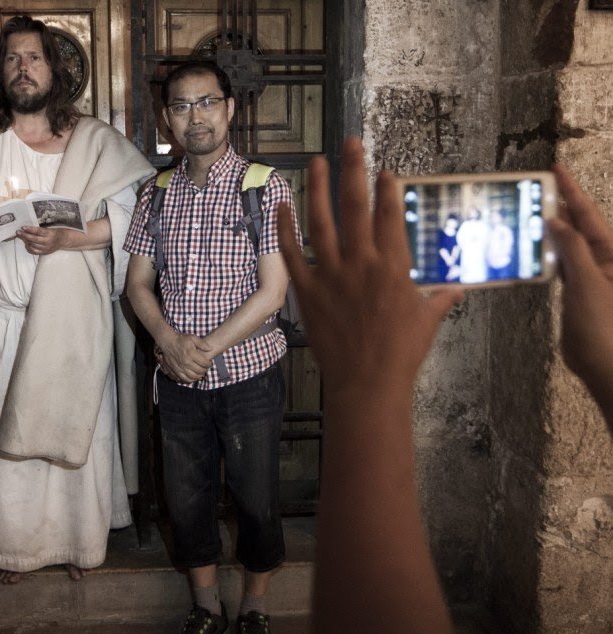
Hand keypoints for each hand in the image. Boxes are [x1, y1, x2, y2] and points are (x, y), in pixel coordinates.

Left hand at [17, 225, 69, 254]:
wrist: (63, 240)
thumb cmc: (54, 232)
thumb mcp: (49, 229)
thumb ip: (39, 230)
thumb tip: (27, 228)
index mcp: (50, 233)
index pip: (38, 231)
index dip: (30, 229)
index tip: (23, 227)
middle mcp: (48, 241)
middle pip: (34, 239)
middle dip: (25, 235)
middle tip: (18, 232)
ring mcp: (46, 248)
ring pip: (33, 245)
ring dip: (26, 241)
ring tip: (22, 237)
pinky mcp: (45, 252)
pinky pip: (35, 251)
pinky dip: (29, 247)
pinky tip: (27, 243)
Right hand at [156, 333, 212, 383]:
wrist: (168, 342)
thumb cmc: (181, 339)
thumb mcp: (193, 338)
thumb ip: (202, 344)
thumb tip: (210, 349)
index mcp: (191, 354)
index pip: (204, 363)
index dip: (209, 364)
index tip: (210, 363)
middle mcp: (186, 362)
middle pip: (200, 371)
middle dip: (205, 370)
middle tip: (206, 368)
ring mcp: (180, 367)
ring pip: (193, 376)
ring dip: (199, 376)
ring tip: (201, 372)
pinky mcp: (176, 370)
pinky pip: (185, 379)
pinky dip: (191, 380)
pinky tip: (193, 377)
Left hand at [278, 137, 462, 394]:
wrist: (367, 383)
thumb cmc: (401, 355)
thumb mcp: (427, 322)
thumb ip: (440, 299)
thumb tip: (456, 289)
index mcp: (393, 267)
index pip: (390, 215)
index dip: (387, 188)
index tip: (385, 169)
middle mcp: (361, 263)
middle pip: (356, 207)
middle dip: (354, 170)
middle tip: (350, 143)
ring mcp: (331, 275)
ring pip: (322, 223)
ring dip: (318, 189)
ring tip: (316, 161)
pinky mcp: (308, 291)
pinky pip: (292, 254)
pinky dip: (285, 230)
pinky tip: (282, 206)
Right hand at [549, 164, 612, 413]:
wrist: (605, 365)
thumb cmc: (602, 326)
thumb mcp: (587, 283)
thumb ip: (572, 249)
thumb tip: (555, 220)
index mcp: (612, 254)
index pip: (589, 215)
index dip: (572, 191)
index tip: (556, 169)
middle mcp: (604, 260)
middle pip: (580, 225)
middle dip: (560, 205)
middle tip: (537, 187)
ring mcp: (591, 276)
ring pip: (569, 244)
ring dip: (550, 228)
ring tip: (529, 211)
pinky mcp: (578, 292)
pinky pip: (562, 264)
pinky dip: (547, 253)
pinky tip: (532, 246)